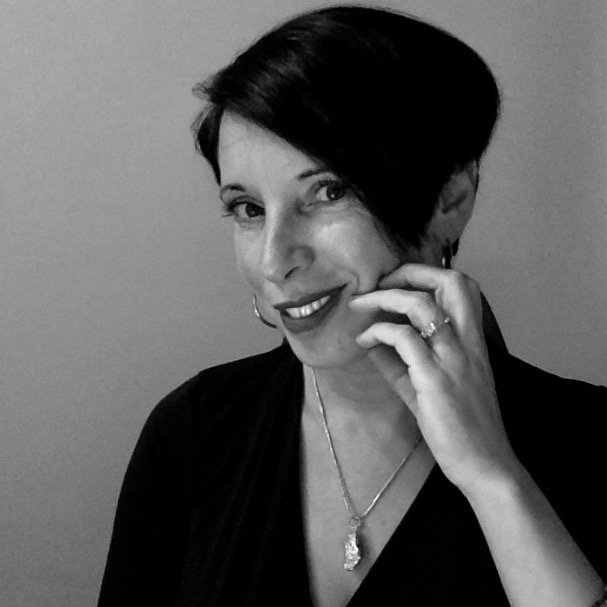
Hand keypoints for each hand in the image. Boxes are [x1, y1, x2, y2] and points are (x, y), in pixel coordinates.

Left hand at [349, 263, 521, 496]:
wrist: (484, 465)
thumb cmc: (461, 426)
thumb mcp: (427, 387)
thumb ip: (400, 361)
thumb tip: (369, 340)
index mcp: (472, 341)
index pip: (462, 286)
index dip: (426, 273)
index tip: (394, 282)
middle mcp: (468, 343)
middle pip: (452, 281)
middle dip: (410, 271)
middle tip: (379, 283)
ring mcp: (453, 359)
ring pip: (421, 305)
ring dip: (384, 297)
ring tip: (360, 305)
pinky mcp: (434, 380)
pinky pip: (403, 339)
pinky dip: (378, 331)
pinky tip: (364, 340)